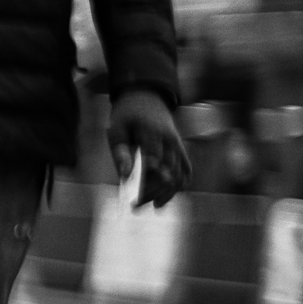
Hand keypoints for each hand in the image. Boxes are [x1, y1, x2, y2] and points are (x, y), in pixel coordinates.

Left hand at [108, 88, 189, 207]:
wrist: (145, 96)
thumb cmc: (126, 114)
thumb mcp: (116, 130)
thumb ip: (120, 153)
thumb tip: (126, 176)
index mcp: (152, 133)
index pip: (152, 165)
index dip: (144, 186)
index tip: (132, 201)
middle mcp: (169, 139)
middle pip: (167, 173)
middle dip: (153, 193)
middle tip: (136, 207)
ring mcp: (177, 143)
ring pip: (179, 174)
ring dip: (167, 193)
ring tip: (152, 206)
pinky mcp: (180, 147)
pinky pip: (186, 168)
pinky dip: (180, 184)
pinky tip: (168, 197)